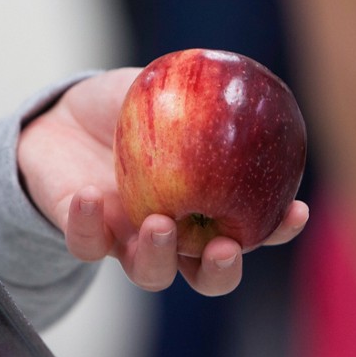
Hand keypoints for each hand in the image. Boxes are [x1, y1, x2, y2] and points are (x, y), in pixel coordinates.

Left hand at [17, 68, 309, 295]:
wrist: (61, 118)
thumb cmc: (125, 107)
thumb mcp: (164, 88)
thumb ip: (200, 90)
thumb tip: (243, 79)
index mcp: (206, 205)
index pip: (254, 229)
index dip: (279, 228)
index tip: (294, 210)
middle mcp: (174, 234)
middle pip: (208, 277)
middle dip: (221, 271)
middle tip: (223, 249)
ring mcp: (129, 240)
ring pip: (151, 274)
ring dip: (158, 256)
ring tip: (158, 223)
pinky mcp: (85, 235)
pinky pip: (87, 245)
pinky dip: (88, 225)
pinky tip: (89, 194)